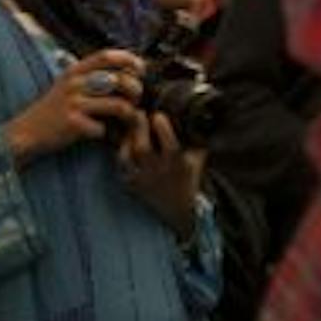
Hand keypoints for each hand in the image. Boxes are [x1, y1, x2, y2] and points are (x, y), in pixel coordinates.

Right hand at [5, 49, 141, 165]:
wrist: (26, 131)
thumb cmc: (56, 107)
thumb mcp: (70, 83)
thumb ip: (94, 73)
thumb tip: (131, 68)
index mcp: (75, 70)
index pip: (108, 55)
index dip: (130, 60)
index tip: (141, 71)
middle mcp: (74, 83)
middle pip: (121, 81)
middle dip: (136, 91)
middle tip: (136, 100)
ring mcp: (73, 103)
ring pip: (118, 105)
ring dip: (129, 114)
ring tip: (127, 118)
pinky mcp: (72, 123)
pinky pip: (103, 127)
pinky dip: (105, 132)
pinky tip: (100, 132)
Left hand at [118, 110, 205, 240]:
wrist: (178, 207)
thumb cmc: (189, 177)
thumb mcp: (198, 157)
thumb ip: (198, 138)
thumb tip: (198, 115)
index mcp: (178, 164)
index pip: (169, 144)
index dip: (162, 128)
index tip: (158, 114)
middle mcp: (158, 171)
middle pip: (143, 148)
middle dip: (139, 127)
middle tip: (138, 113)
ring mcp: (143, 178)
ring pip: (129, 156)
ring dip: (127, 138)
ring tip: (131, 127)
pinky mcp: (132, 184)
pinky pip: (121, 166)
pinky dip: (122, 152)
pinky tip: (125, 143)